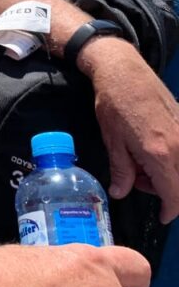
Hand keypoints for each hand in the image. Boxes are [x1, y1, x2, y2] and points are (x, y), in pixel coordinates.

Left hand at [78, 38, 178, 222]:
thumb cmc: (114, 104)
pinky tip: (151, 149)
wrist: (123, 71)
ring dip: (167, 173)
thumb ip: (122, 171)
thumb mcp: (113, 141)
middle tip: (137, 179)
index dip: (170, 211)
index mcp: (160, 153)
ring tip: (141, 161)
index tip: (163, 216)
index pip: (175, 195)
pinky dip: (171, 157)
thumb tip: (121, 193)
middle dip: (164, 190)